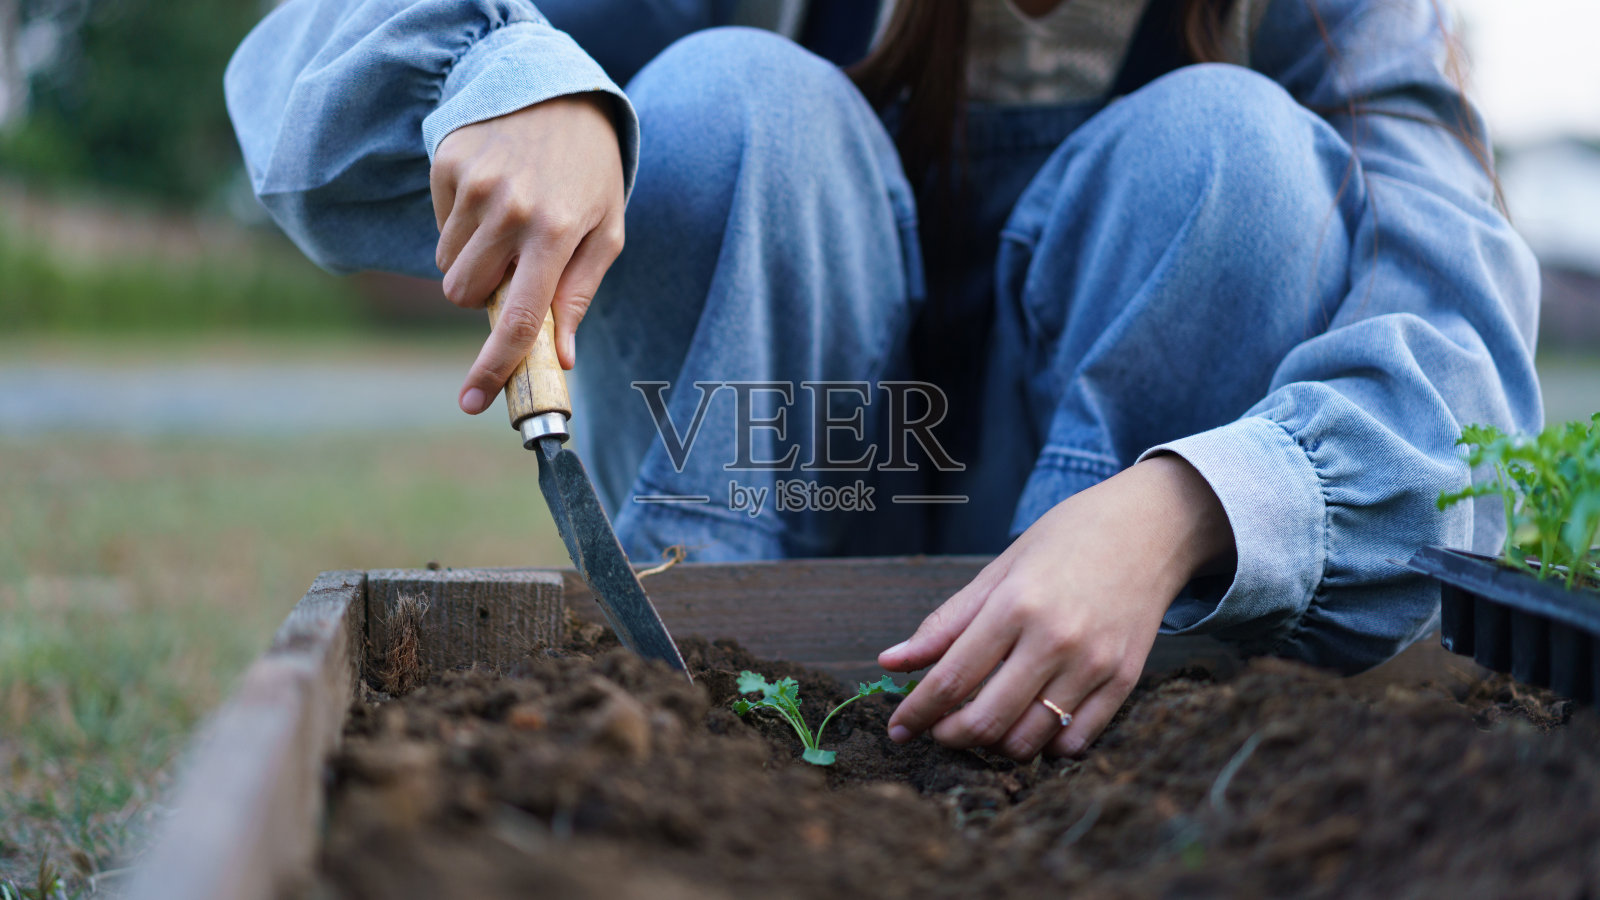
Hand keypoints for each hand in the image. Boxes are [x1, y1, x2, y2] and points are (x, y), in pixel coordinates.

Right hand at [430, 93, 625, 413]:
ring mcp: (474, 184)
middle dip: (484, 295)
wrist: (560, 90)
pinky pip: (439, 226)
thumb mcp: (606, 230)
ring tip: (509, 223)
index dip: (493, 366)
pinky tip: (492, 194)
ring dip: (473, 260)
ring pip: (448, 264)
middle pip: (464, 295)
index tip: (472, 401)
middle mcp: (511, 209)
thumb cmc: (590, 173)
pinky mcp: (446, 163)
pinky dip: (461, 224)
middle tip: (516, 265)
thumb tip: (560, 357)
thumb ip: (580, 294)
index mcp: (557, 233)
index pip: (518, 318)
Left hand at [880, 455, 1235, 759]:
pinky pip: (1075, 741)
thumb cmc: (1066, 541)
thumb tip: (891, 662)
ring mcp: (1094, 664)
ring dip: (995, 746)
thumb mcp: (999, 571)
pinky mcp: (1124, 681)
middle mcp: (1055, 639)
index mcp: (1015, 605)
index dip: (917, 712)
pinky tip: (1030, 725)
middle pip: (986, 720)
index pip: (952, 678)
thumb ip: (946, 622)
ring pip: (1029, 740)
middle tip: (938, 731)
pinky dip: (1045, 746)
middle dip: (949, 737)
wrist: (1149, 528)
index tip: (897, 729)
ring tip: (983, 725)